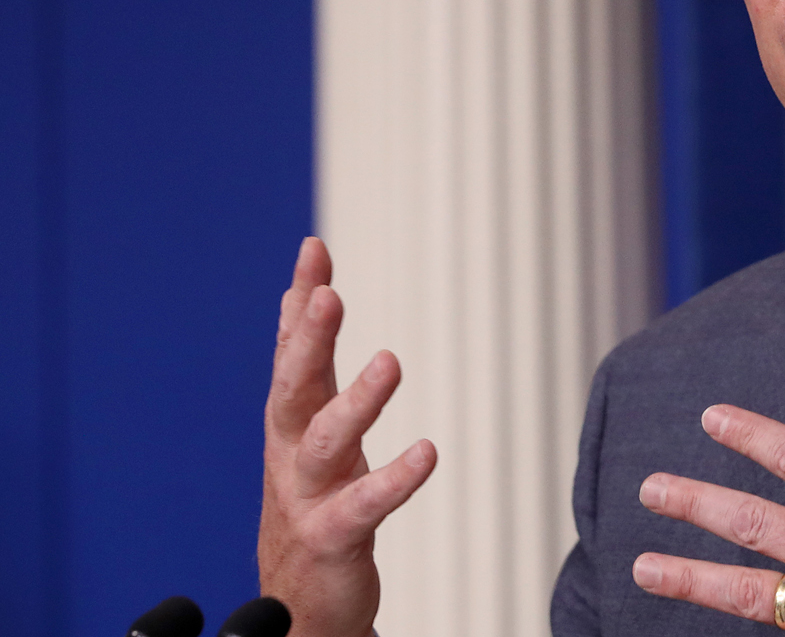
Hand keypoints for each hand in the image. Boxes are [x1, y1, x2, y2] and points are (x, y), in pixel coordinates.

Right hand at [258, 237, 436, 636]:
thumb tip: (304, 293)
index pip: (293, 351)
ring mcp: (306, 497)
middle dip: (307, 340)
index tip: (314, 248)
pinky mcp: (332, 539)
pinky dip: (393, 480)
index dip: (299, 300)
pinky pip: (363, 508)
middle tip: (326, 295)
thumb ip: (311, 366)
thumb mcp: (307, 428)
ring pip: (323, 443)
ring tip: (390, 361)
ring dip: (355, 402)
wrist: (298, 603)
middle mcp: (290, 454)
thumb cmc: (310, 503)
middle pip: (293, 388)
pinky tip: (428, 453)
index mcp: (290, 423)